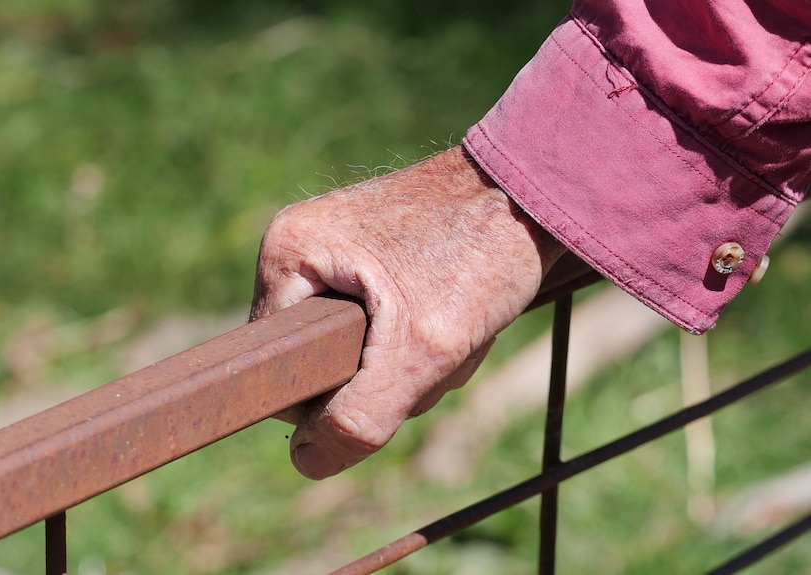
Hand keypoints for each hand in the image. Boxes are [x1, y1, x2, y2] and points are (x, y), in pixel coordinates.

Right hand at [250, 145, 564, 478]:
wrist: (538, 191)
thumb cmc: (483, 250)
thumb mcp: (422, 346)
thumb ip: (359, 415)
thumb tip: (307, 461)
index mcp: (288, 254)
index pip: (279, 373)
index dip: (335, 399)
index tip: (396, 372)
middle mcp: (301, 247)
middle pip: (322, 365)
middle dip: (388, 375)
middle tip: (438, 340)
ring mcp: (338, 250)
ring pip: (358, 353)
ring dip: (415, 360)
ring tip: (456, 320)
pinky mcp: (372, 258)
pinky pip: (381, 329)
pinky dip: (423, 340)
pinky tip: (458, 314)